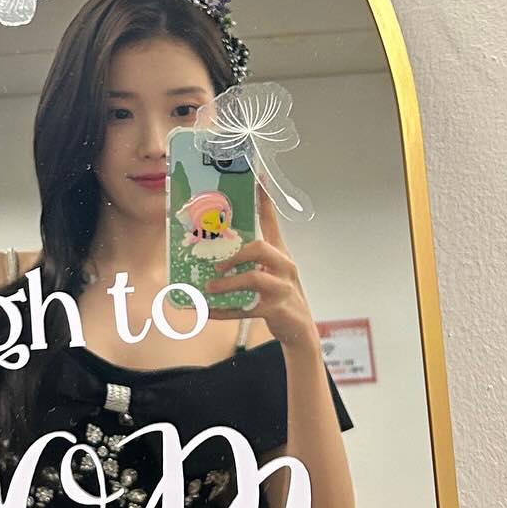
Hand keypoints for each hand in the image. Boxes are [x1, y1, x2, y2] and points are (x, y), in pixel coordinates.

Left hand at [204, 188, 314, 347]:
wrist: (299, 328)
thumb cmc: (280, 295)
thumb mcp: (271, 273)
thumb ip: (250, 261)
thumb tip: (214, 254)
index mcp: (280, 254)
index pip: (272, 222)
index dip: (264, 202)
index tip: (258, 179)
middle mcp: (284, 267)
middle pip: (261, 249)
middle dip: (236, 255)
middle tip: (216, 265)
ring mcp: (282, 288)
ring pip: (254, 279)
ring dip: (228, 283)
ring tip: (209, 288)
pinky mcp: (275, 309)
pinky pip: (244, 309)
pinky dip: (223, 311)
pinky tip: (207, 311)